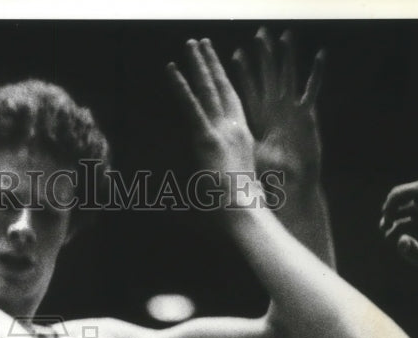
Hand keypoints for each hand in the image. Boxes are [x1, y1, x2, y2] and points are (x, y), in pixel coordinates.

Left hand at [167, 39, 259, 205]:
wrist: (244, 215)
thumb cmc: (238, 209)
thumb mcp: (228, 186)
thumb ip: (217, 179)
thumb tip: (206, 186)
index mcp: (241, 138)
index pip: (231, 101)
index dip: (223, 80)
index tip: (216, 64)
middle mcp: (234, 129)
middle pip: (220, 88)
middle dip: (210, 64)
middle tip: (200, 43)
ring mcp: (222, 131)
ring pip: (208, 89)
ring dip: (198, 64)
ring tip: (190, 44)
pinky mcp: (207, 139)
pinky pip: (191, 107)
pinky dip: (180, 87)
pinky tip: (172, 70)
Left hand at [232, 28, 324, 184]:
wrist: (291, 185)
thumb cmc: (268, 175)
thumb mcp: (245, 155)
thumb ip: (231, 146)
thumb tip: (207, 150)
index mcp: (258, 118)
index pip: (247, 90)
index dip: (242, 73)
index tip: (235, 54)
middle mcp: (274, 110)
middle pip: (267, 76)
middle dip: (263, 56)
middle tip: (259, 33)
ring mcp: (291, 110)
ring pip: (287, 77)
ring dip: (286, 56)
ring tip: (284, 36)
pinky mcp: (307, 115)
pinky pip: (311, 90)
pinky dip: (316, 73)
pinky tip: (320, 55)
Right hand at [380, 180, 417, 273]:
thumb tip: (401, 242)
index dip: (398, 196)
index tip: (386, 214)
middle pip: (413, 194)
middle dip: (394, 204)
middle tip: (384, 223)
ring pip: (412, 209)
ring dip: (395, 217)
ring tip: (384, 231)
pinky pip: (415, 222)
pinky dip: (401, 227)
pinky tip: (393, 239)